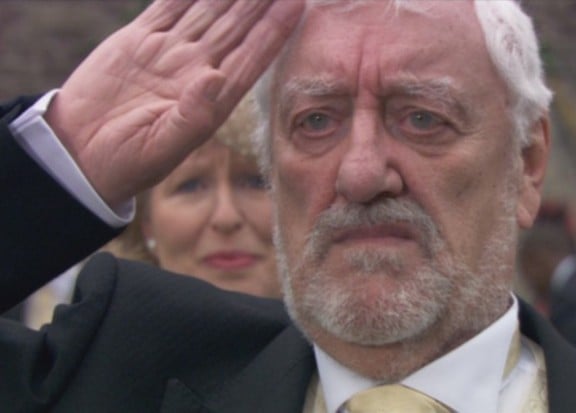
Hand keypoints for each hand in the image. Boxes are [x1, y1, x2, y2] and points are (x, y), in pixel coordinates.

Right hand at [44, 0, 302, 207]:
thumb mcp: (162, 147)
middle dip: (258, 1)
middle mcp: (196, 71)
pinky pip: (168, 6)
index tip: (297, 3)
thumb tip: (217, 77)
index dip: (274, 30)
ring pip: (207, 10)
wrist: (81, 156)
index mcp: (212, 99)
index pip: (251, 58)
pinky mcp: (139, 41)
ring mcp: (169, 53)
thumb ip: (193, 115)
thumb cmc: (126, 163)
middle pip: (236, 27)